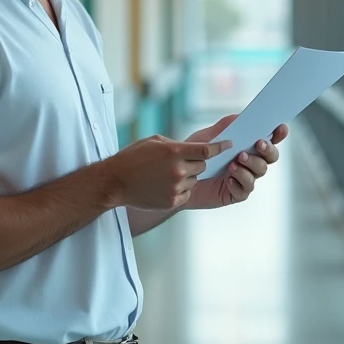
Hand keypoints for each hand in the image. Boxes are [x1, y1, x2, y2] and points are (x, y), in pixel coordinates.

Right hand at [103, 135, 232, 210]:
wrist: (114, 182)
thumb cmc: (133, 157)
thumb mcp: (154, 142)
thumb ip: (177, 145)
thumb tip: (194, 149)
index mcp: (174, 152)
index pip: (207, 150)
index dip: (220, 147)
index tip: (230, 145)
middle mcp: (178, 170)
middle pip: (203, 166)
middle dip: (196, 163)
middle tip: (181, 162)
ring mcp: (175, 187)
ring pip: (194, 180)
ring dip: (187, 177)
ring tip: (165, 175)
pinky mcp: (171, 201)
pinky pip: (186, 193)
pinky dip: (180, 190)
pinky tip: (163, 185)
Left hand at [185, 116, 288, 209]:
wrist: (176, 178)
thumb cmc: (193, 156)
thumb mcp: (206, 137)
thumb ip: (224, 127)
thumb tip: (242, 116)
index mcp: (246, 146)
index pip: (270, 139)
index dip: (279, 133)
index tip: (280, 127)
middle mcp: (250, 162)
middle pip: (271, 157)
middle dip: (268, 149)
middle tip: (257, 144)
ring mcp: (245, 178)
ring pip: (260, 171)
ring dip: (251, 164)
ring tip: (234, 162)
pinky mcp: (236, 194)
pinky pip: (245, 189)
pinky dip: (239, 181)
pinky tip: (228, 179)